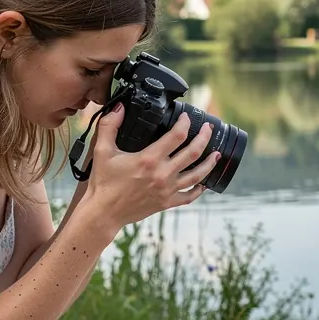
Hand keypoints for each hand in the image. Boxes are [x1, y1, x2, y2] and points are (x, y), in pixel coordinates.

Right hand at [81, 104, 219, 229]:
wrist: (104, 212)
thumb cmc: (103, 182)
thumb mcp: (102, 151)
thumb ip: (109, 126)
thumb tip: (119, 107)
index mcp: (149, 159)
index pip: (177, 136)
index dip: (185, 123)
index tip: (186, 117)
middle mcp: (162, 174)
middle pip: (193, 152)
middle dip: (204, 137)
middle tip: (208, 128)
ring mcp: (167, 190)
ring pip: (197, 175)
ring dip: (209, 163)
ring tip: (216, 154)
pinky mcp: (166, 203)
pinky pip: (189, 196)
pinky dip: (199, 190)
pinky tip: (204, 183)